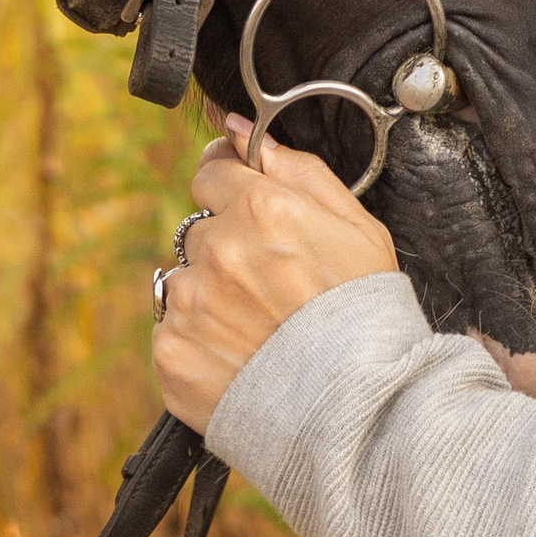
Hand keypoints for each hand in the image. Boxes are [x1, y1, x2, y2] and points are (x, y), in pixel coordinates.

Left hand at [151, 117, 397, 434]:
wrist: (354, 408)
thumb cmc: (364, 314)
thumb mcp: (356, 226)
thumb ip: (296, 169)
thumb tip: (241, 128)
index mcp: (262, 208)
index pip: (213, 170)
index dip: (230, 186)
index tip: (240, 203)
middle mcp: (218, 250)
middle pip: (200, 230)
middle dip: (228, 248)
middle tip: (271, 286)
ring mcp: (189, 303)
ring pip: (184, 281)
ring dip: (210, 295)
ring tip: (258, 329)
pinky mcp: (171, 352)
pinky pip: (171, 330)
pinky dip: (198, 341)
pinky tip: (239, 356)